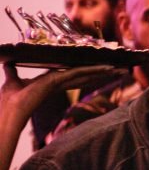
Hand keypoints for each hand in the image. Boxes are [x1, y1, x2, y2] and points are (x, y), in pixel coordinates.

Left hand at [1, 62, 121, 125]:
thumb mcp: (11, 78)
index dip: (87, 73)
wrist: (10, 108)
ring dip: (101, 72)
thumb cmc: (10, 97)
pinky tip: (106, 68)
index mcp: (51, 83)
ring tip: (117, 69)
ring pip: (85, 75)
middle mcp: (59, 83)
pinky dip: (93, 70)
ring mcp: (61, 82)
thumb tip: (7, 61)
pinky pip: (79, 73)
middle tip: (116, 69)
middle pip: (83, 76)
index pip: (73, 77)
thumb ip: (12, 70)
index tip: (100, 70)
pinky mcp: (59, 81)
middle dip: (99, 73)